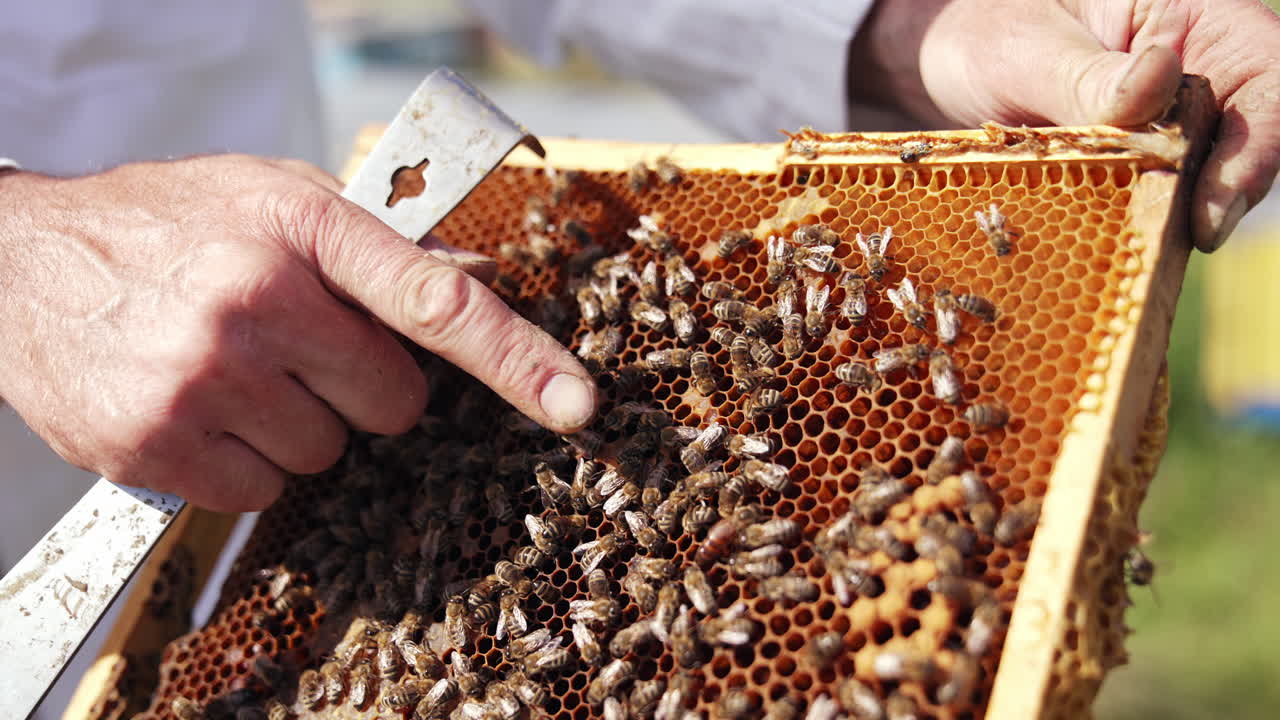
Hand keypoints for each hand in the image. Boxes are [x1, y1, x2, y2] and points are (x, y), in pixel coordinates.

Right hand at [0, 155, 596, 510]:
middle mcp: (257, 301)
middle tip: (302, 348)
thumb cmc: (168, 222)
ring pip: (328, 453)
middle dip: (363, 389)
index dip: (516, 358)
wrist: (23, 262)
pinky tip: (202, 406)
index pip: (434, 302)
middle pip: (393, 404)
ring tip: (237, 370)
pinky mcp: (159, 442)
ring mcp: (205, 377)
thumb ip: (374, 243)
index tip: (574, 403)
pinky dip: (246, 461)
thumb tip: (471, 287)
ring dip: (300, 424)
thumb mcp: (274, 198)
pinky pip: (263, 490)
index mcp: (303, 230)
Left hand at [851, 0, 1279, 251]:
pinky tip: (1110, 256)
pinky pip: (1152, 201)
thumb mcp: (1027, 48)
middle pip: (1248, 138)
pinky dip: (1136, 228)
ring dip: (1176, 218)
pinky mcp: (1136, 165)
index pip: (1264, 74)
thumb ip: (1088, 75)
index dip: (1259, 143)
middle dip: (1223, 195)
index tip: (1213, 204)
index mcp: (1193, 16)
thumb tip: (1158, 82)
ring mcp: (1168, 122)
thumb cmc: (988, 31)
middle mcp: (1198, 69)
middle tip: (1186, 240)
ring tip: (1142, 256)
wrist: (942, 59)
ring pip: (1202, 179)